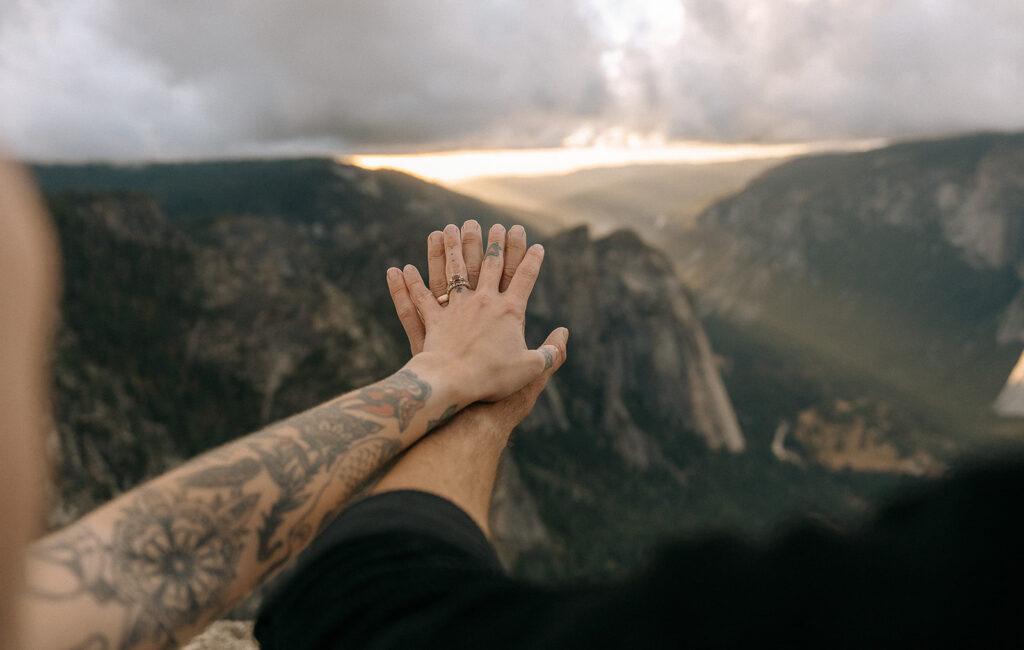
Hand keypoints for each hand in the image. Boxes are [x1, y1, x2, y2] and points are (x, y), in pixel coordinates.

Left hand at [387, 223, 562, 403]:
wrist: (454, 382)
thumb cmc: (494, 378)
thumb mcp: (531, 369)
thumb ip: (552, 351)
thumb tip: (563, 333)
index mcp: (510, 311)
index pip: (525, 278)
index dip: (533, 261)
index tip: (537, 246)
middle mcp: (483, 302)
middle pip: (491, 265)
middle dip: (496, 243)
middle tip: (497, 226)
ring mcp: (456, 307)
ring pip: (455, 270)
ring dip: (454, 247)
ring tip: (452, 228)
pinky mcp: (434, 319)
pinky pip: (421, 297)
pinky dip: (411, 283)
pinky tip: (404, 269)